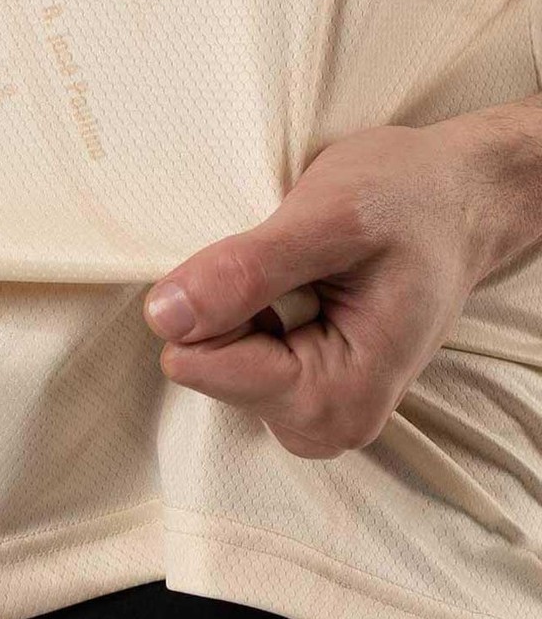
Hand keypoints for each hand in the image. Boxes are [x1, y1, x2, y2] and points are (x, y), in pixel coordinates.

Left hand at [142, 121, 494, 459]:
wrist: (455, 197)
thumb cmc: (408, 200)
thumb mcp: (331, 217)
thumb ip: (247, 272)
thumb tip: (163, 318)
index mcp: (338, 399)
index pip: (207, 366)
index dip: (218, 300)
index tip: (276, 258)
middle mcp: (322, 421)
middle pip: (205, 363)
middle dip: (231, 302)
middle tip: (299, 260)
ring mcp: (306, 404)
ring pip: (211, 350)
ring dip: (239, 298)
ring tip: (305, 267)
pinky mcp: (294, 380)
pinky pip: (228, 341)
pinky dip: (245, 300)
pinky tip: (296, 279)